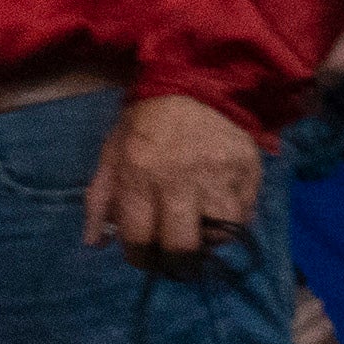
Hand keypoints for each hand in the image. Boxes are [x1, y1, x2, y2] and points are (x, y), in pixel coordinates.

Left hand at [87, 92, 263, 271]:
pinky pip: (246, 213)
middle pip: (182, 245)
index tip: (144, 255)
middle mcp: (180, 180)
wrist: (193, 85)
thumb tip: (96, 242)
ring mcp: (219, 176)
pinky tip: (220, 209)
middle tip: (175, 253)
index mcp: (140, 176)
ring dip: (210, 240)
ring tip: (201, 230)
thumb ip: (100, 200)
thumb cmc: (145, 125)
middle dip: (176, 259)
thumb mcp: (112, 155)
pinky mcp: (248, 170)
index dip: (140, 257)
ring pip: (221, 234)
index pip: (139, 239)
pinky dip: (233, 219)